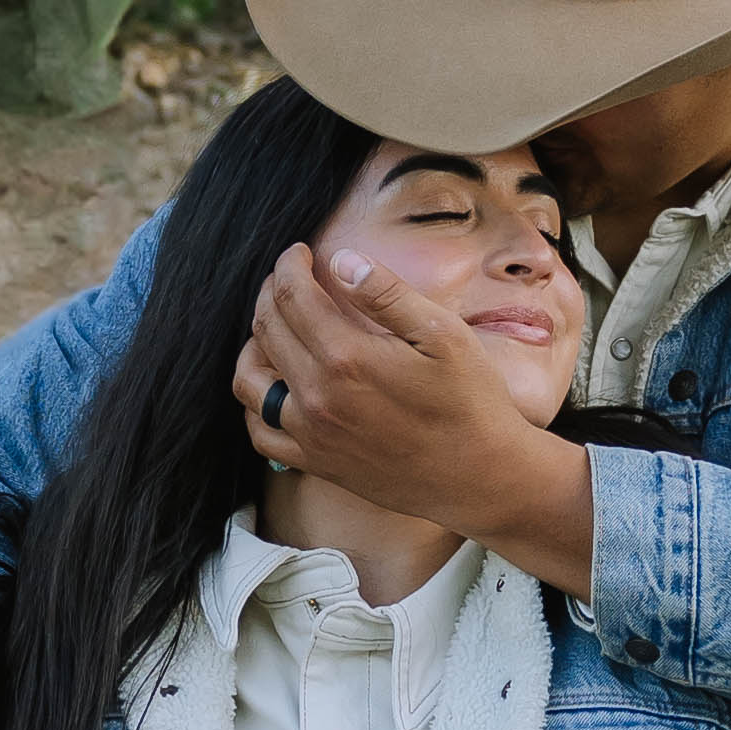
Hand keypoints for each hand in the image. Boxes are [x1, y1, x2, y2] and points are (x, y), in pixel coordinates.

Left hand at [234, 248, 596, 586]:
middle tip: (289, 279)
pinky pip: (261, 433)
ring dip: (254, 345)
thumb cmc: (471, 402)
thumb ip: (387, 294)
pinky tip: (274, 386)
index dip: (289, 265)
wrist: (480, 477)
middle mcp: (316, 397)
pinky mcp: (315, 462)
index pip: (292, 296)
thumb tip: (341, 261)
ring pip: (249, 381)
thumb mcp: (442, 334)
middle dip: (272, 293)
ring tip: (275, 328)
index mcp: (346, 357)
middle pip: (267, 330)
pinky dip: (255, 404)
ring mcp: (311, 435)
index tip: (299, 252)